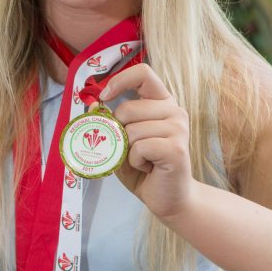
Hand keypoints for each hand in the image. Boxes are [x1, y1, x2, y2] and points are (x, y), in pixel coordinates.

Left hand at [98, 63, 192, 219]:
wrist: (167, 198)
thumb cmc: (143, 167)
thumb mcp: (120, 141)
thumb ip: (109, 122)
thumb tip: (92, 106)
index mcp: (161, 102)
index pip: (142, 73)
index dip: (119, 81)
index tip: (105, 97)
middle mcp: (174, 111)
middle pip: (128, 108)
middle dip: (118, 132)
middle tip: (130, 149)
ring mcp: (178, 128)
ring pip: (131, 130)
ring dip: (127, 151)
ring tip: (143, 160)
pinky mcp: (176, 148)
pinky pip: (139, 148)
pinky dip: (134, 161)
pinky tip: (148, 168)